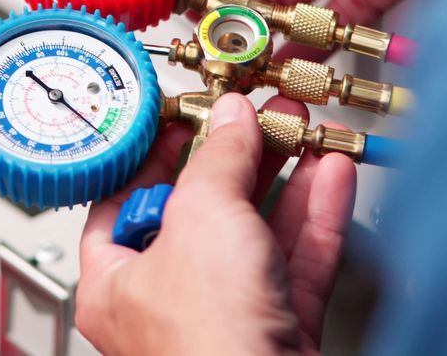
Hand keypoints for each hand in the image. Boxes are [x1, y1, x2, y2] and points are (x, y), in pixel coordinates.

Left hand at [77, 94, 358, 354]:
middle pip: (200, 212)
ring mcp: (227, 320)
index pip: (124, 199)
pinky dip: (317, 217)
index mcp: (115, 283)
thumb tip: (230, 121)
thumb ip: (218, 160)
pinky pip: (298, 264)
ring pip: (257, 235)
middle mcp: (167, 304)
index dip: (156, 150)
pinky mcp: (280, 334)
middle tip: (258, 115)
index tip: (187, 113)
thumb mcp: (204, 218)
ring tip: (302, 130)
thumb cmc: (208, 345)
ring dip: (285, 178)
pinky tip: (331, 176)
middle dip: (237, 158)